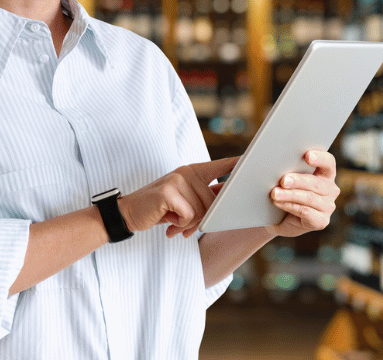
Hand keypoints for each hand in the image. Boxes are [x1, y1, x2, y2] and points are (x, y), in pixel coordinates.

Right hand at [118, 156, 237, 238]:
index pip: (220, 165)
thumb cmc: (160, 209)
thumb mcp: (184, 200)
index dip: (237, 163)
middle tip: (182, 223)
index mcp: (193, 171)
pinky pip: (189, 216)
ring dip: (188, 224)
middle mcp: (186, 172)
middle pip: (212, 203)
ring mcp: (177, 180)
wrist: (129, 213)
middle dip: (200, 220)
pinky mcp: (169, 192)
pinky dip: (179, 224)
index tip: (253, 157)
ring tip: (173, 220)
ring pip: (201, 212)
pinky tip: (167, 220)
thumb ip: (205, 197)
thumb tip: (228, 199)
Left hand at [265, 150, 339, 237]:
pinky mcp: (321, 221)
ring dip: (290, 195)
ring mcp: (328, 206)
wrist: (277, 217)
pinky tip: (278, 203)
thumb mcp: (287, 179)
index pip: (328, 163)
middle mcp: (330, 189)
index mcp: (325, 174)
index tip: (307, 156)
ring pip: (309, 198)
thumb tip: (277, 163)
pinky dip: (290, 206)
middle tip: (283, 180)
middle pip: (316, 182)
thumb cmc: (284, 191)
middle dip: (298, 180)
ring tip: (275, 193)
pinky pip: (305, 212)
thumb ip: (289, 170)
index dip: (320, 158)